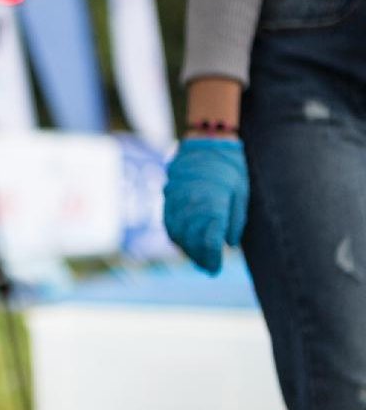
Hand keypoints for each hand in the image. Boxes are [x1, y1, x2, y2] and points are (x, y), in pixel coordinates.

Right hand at [163, 137, 248, 274]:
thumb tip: (228, 243)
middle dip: (199, 257)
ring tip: (196, 257)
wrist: (207, 140)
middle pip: (191, 240)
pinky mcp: (168, 196)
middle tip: (207, 268)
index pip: (209, 240)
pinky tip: (183, 242)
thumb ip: (234, 220)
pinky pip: (167, 222)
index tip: (216, 269)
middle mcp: (191, 204)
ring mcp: (176, 200)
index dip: (211, 258)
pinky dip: (175, 235)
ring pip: (176, 233)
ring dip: (186, 249)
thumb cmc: (230, 167)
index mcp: (212, 204)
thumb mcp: (241, 193)